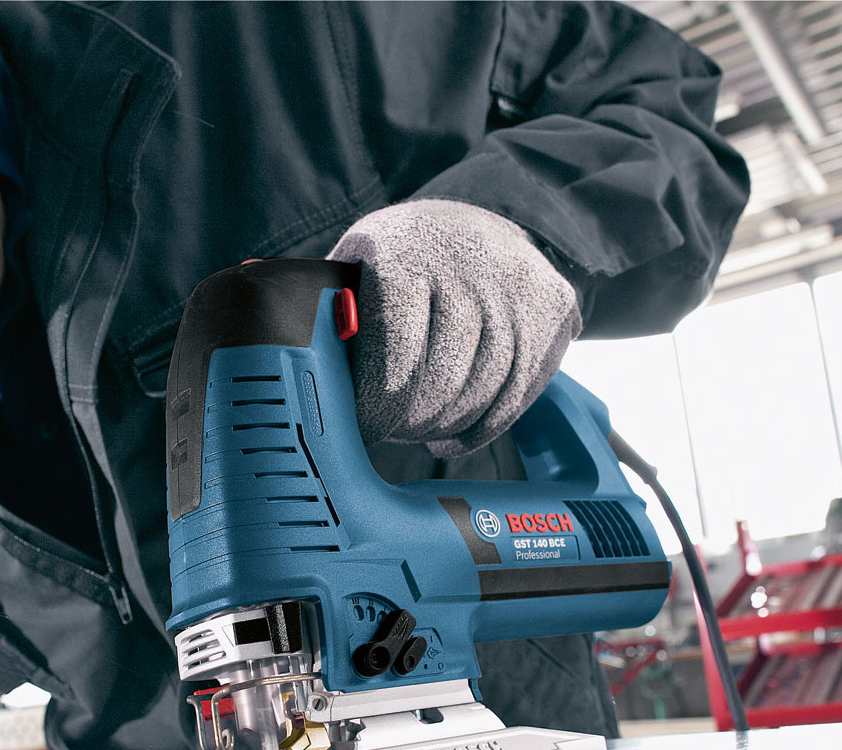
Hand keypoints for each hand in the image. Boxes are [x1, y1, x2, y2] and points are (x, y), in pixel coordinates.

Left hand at [328, 199, 581, 456]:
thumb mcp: (354, 266)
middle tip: (392, 434)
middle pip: (444, 377)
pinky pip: (521, 390)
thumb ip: (326, 310)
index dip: (378, 404)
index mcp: (405, 250)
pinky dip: (487, 426)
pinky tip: (457, 435)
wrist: (474, 221)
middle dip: (412, 422)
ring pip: (485, 388)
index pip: (397, 350)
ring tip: (422, 434)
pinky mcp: (554, 306)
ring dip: (449, 425)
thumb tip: (288, 341)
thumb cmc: (398, 259)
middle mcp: (467, 260)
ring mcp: (517, 283)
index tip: (363, 427)